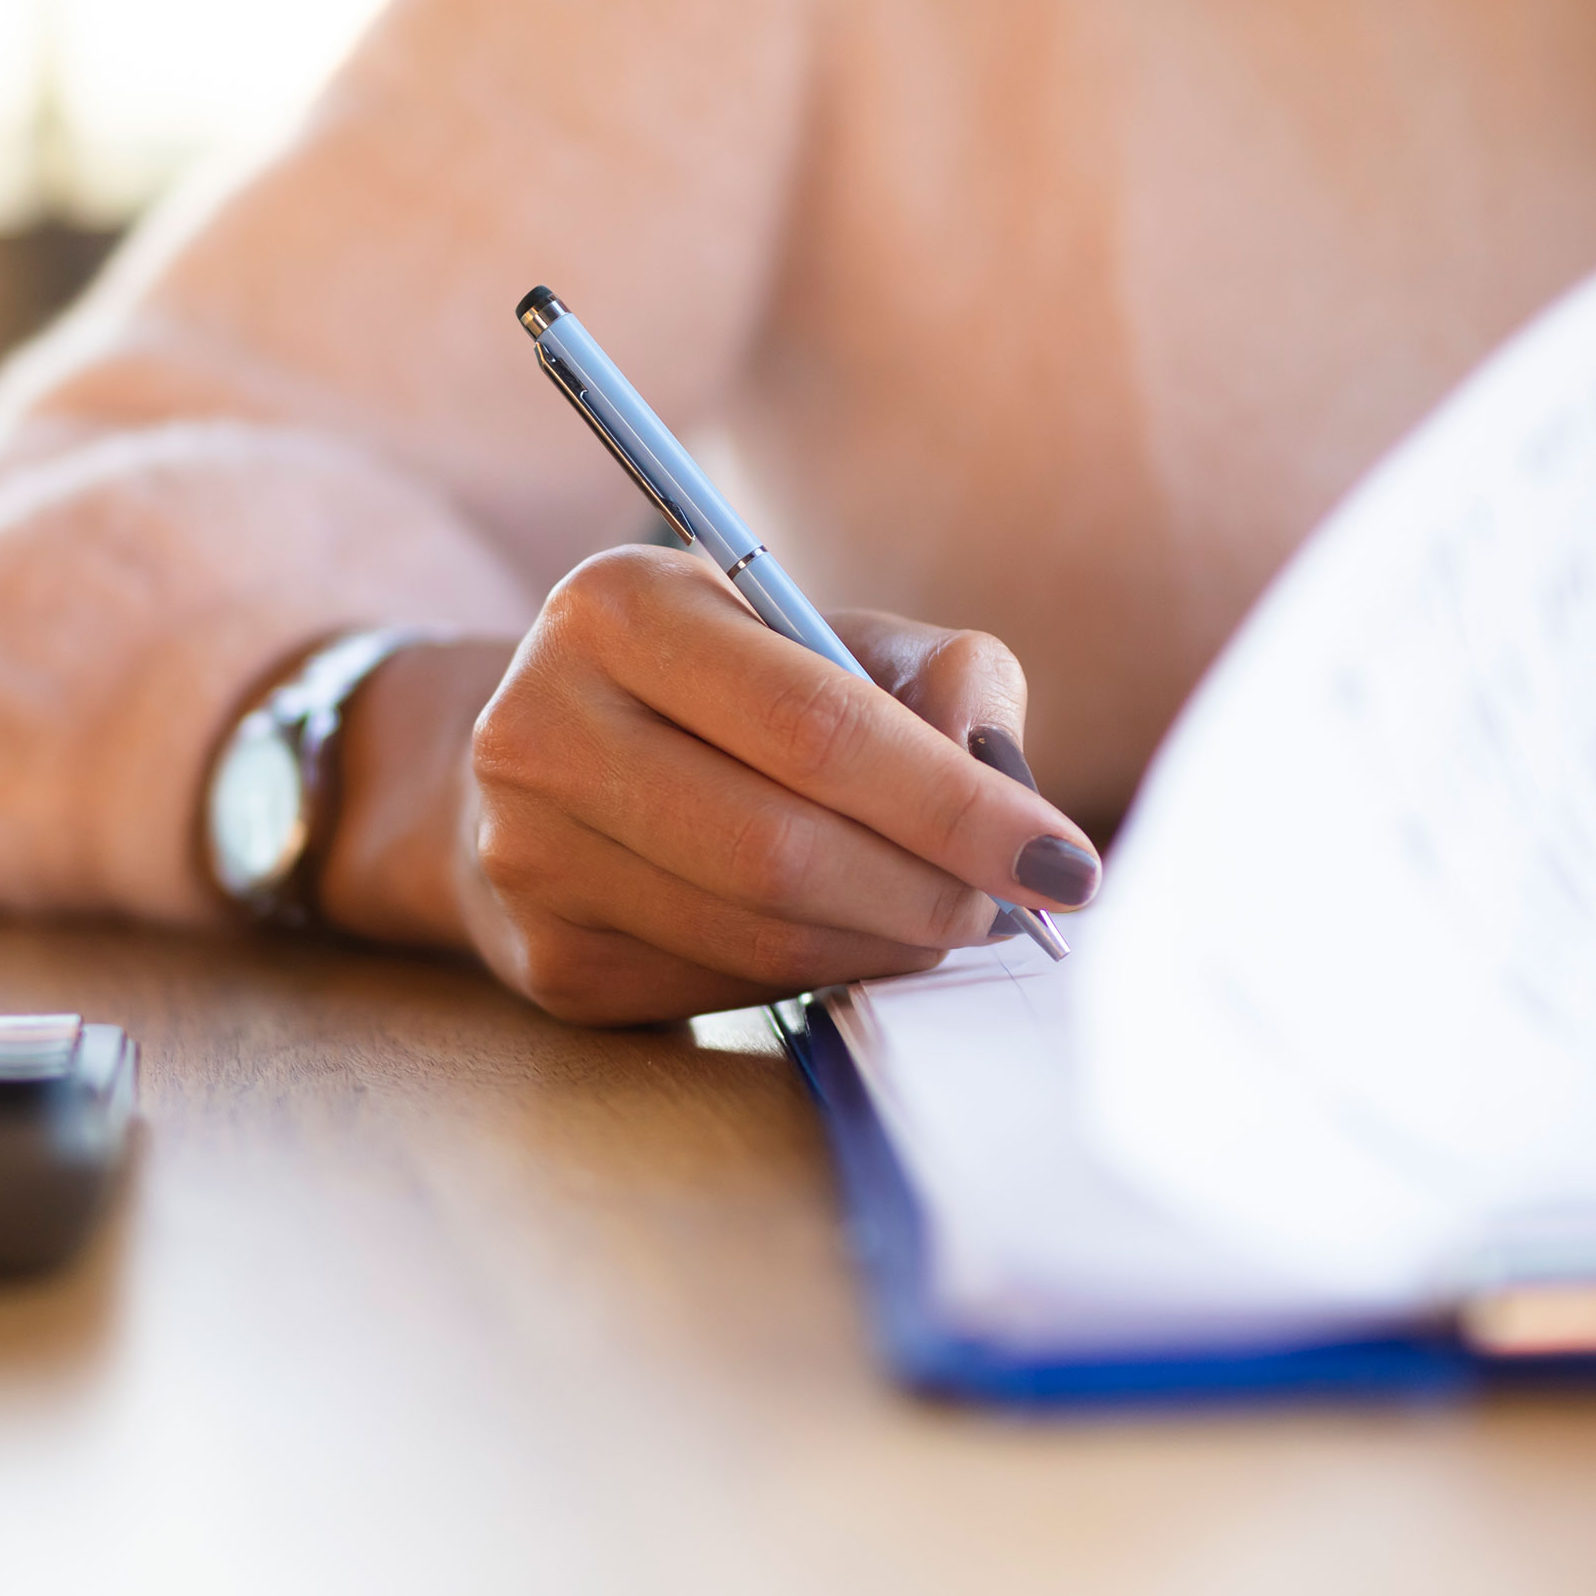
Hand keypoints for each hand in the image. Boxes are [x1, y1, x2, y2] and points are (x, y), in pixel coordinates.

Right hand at [316, 547, 1101, 1022]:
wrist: (543, 765)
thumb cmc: (725, 690)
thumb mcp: (827, 634)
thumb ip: (942, 676)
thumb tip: (1009, 780)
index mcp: (618, 607)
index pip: (816, 725)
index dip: (956, 804)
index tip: (1065, 858)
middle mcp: (541, 726)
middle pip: (781, 848)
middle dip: (931, 891)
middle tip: (1015, 908)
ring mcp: (529, 853)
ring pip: (759, 935)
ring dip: (886, 942)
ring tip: (945, 916)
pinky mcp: (547, 958)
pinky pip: (726, 988)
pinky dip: (820, 974)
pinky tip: (850, 935)